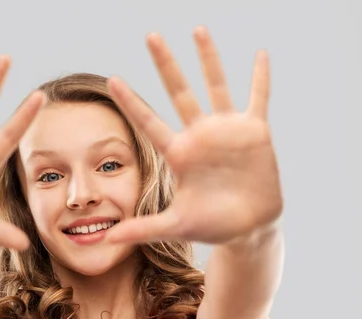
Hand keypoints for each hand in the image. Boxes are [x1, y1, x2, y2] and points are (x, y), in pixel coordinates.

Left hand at [106, 26, 282, 244]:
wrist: (249, 228)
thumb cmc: (211, 226)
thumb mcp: (176, 226)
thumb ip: (143, 229)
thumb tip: (107, 241)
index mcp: (178, 154)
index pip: (148, 122)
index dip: (131, 101)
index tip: (111, 80)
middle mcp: (199, 135)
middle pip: (178, 91)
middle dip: (165, 64)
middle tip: (150, 35)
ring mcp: (226, 130)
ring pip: (215, 85)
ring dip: (207, 58)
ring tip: (196, 29)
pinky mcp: (254, 132)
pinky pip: (258, 97)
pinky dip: (260, 77)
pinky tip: (260, 54)